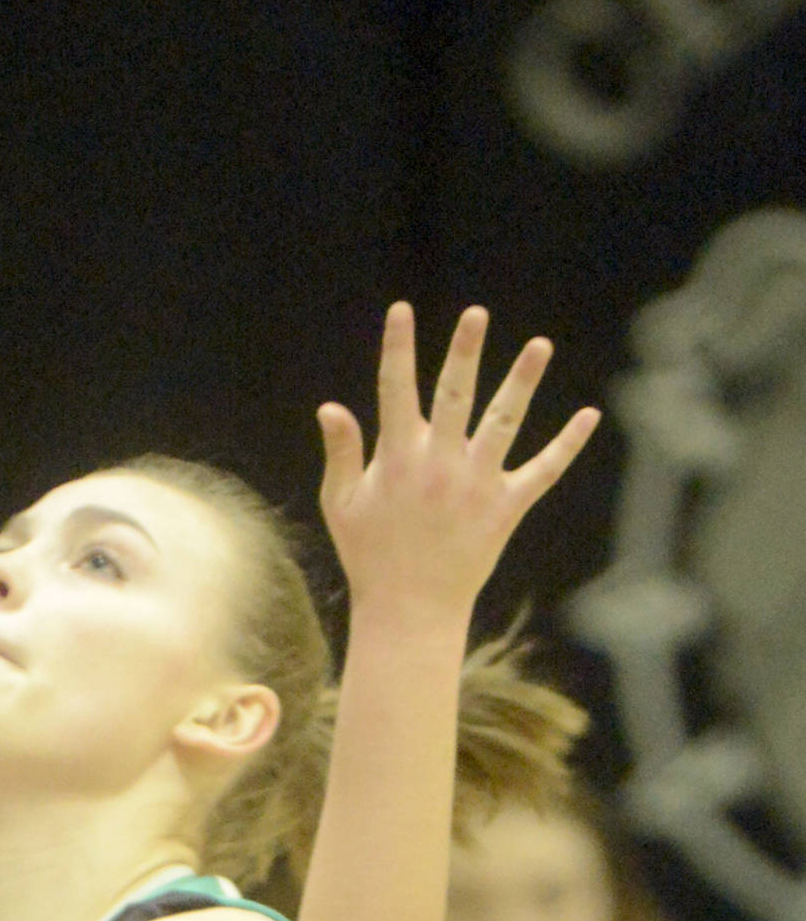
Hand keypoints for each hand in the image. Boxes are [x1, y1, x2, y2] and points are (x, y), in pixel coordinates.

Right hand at [317, 304, 599, 624]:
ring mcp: (477, 485)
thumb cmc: (369, 555)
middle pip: (454, 395)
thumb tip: (331, 406)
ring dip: (522, 381)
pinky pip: (543, 471)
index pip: (396, 391)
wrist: (409, 610)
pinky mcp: (506, 508)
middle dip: (464, 352)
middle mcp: (440, 464)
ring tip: (539, 345)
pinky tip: (590, 415)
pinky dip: (567, 445)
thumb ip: (341, 453)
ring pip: (504, 422)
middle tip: (476, 313)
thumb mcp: (341, 504)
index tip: (400, 311)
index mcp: (397, 459)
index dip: (397, 348)